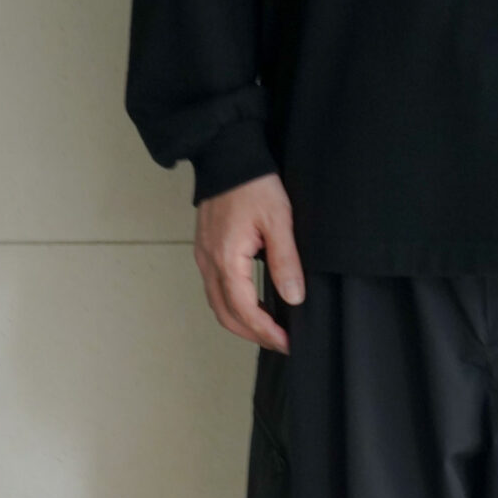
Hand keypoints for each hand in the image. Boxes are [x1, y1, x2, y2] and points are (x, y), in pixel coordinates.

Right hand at [194, 173, 304, 354]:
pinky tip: (256, 305)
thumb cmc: (252, 183)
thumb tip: (293, 298)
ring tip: (270, 330)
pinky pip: (216, 290)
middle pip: (227, 315)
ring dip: (243, 323)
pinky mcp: (205, 251)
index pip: (245, 310)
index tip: (287, 342)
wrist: (226, 154)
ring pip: (218, 305)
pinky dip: (234, 306)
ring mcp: (203, 257)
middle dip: (254, 335)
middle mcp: (209, 263)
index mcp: (226, 259)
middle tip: (282, 343)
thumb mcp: (279, 220)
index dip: (266, 332)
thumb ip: (285, 261)